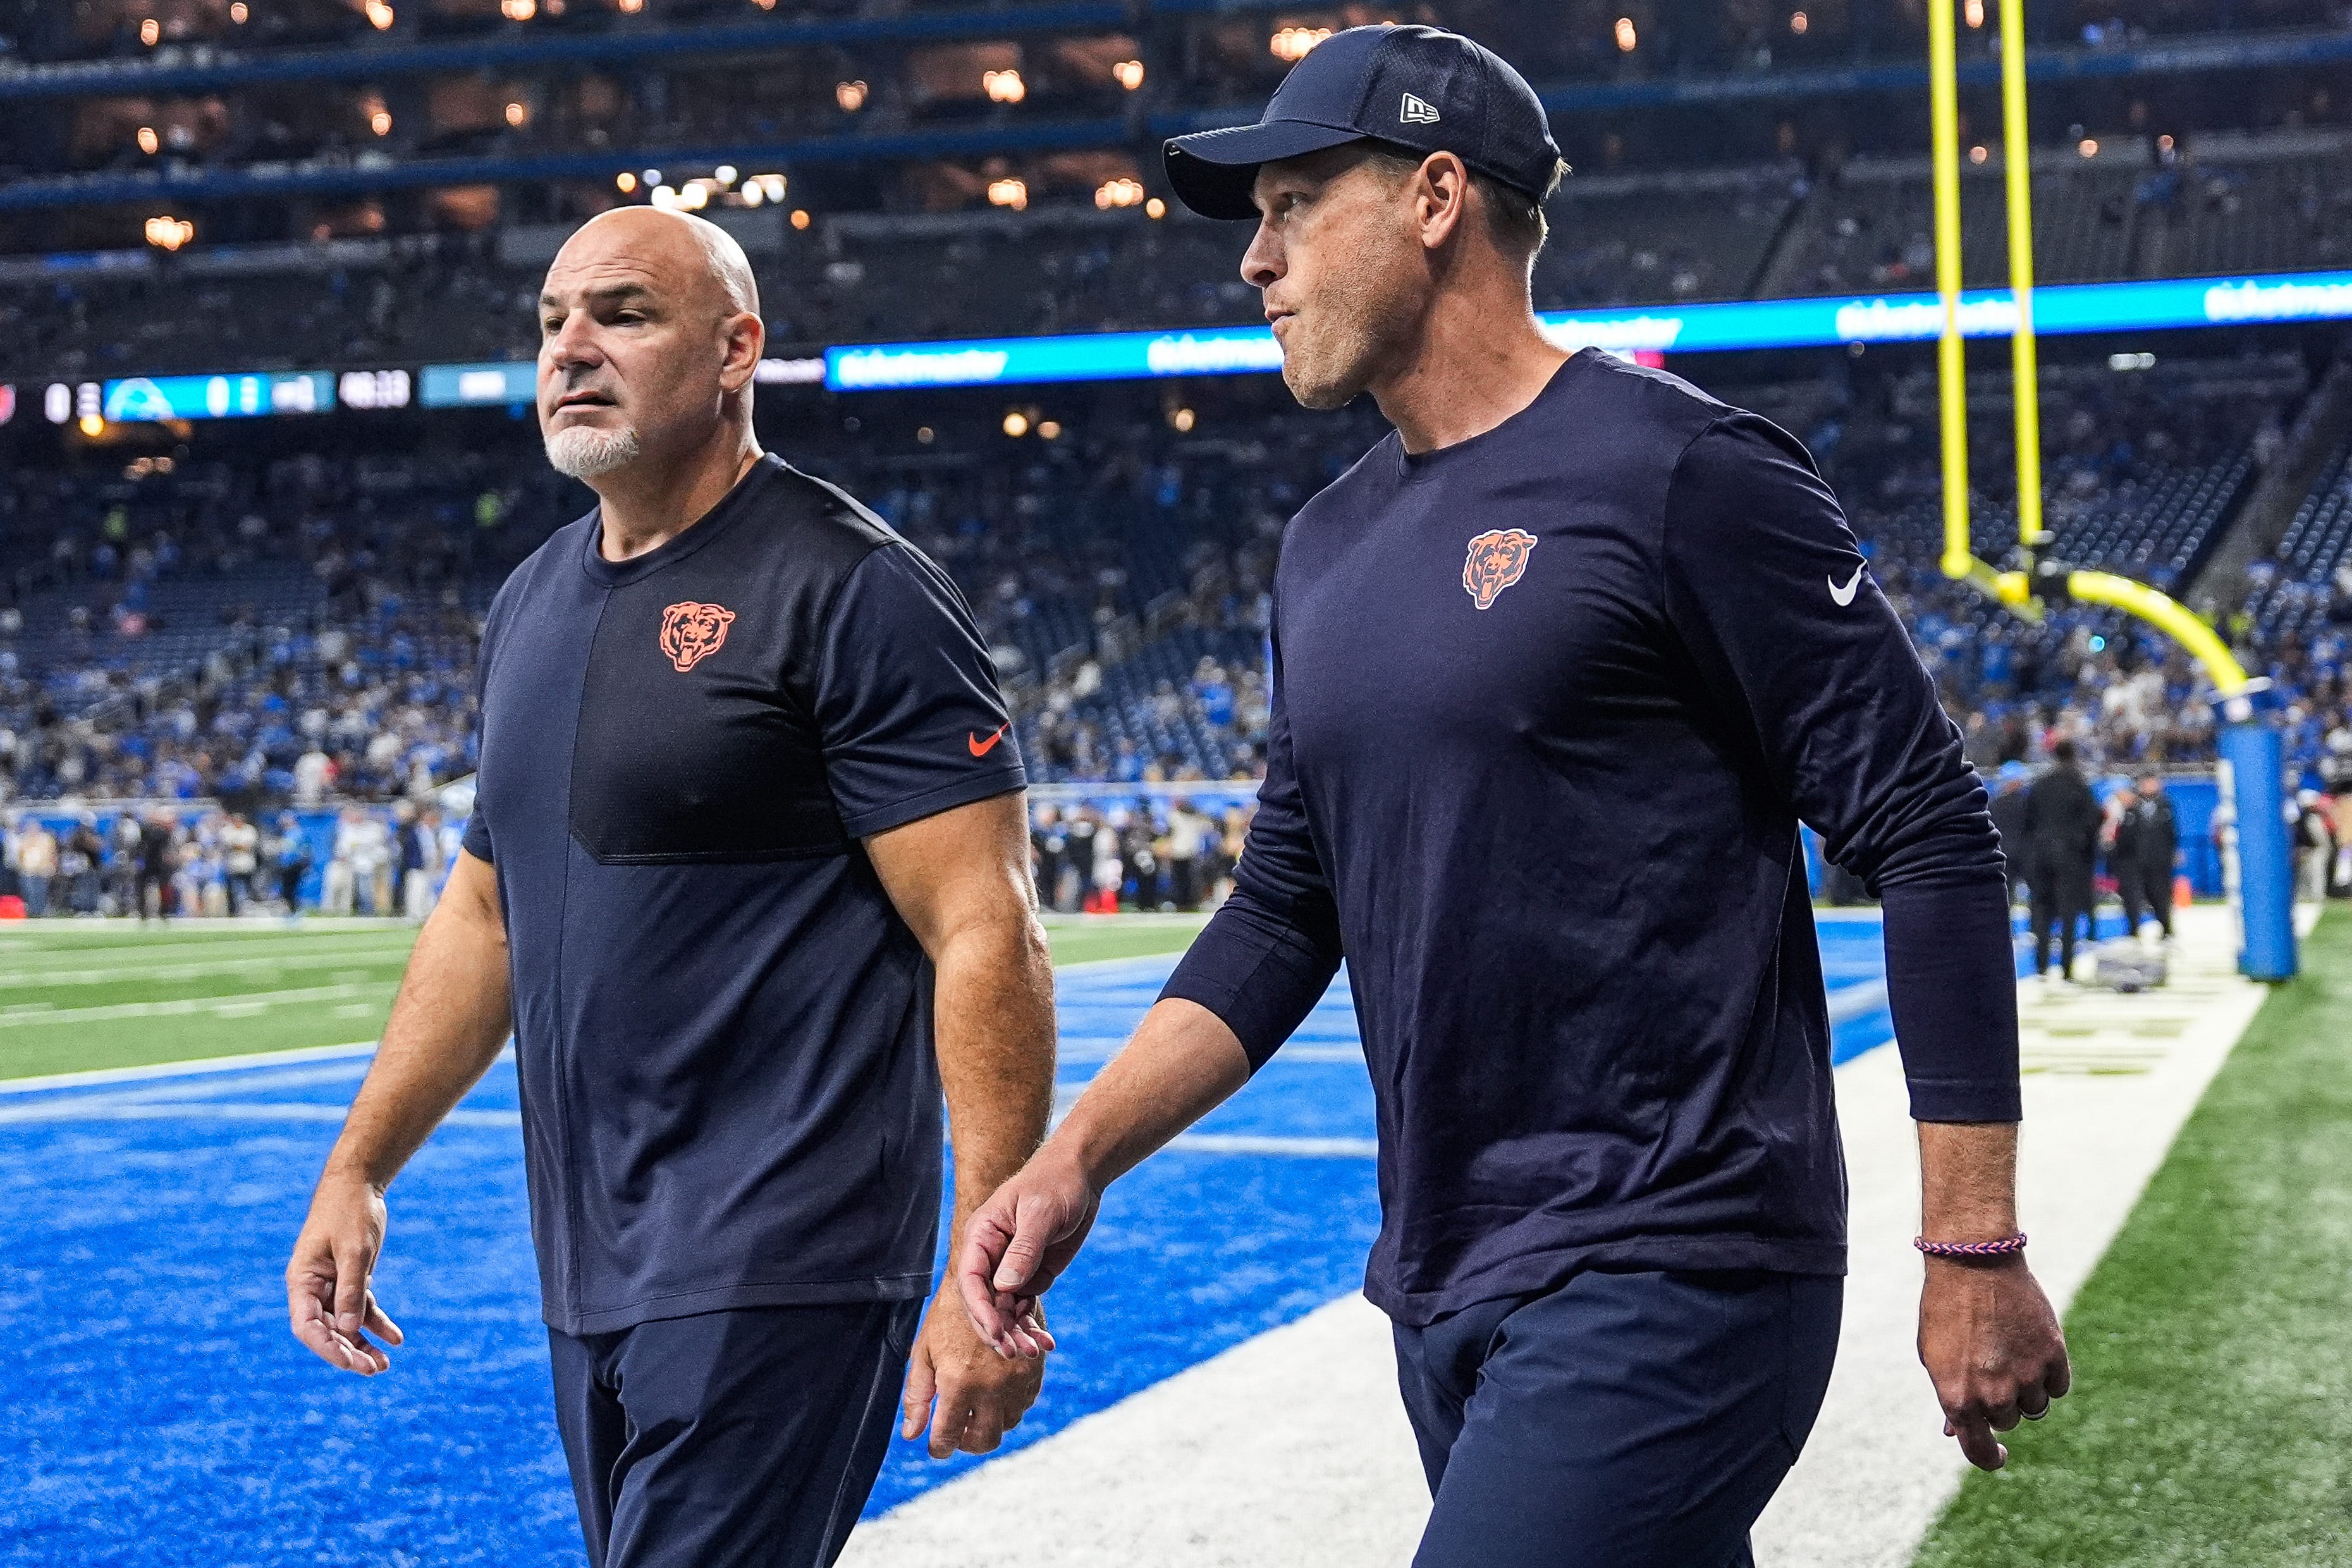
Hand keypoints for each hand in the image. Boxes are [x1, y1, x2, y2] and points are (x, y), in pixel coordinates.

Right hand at [286, 1172, 403, 1374]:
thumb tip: (347, 1330)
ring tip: (384, 1366)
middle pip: (326, 1331)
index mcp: (301, 1281)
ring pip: (344, 1324)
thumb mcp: (354, 1250)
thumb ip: (350, 1289)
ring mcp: (331, 1285)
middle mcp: (312, 1288)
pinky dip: (376, 1323)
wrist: (358, 1184)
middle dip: (348, 1352)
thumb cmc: (349, 1212)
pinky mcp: (351, 1279)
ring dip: (362, 1345)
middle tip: (374, 1369)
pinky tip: (395, 1339)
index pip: (307, 1327)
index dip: (327, 1348)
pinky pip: (361, 1308)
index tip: (352, 1362)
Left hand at [900, 1290, 1046, 1457]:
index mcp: (958, 1383)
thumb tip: (912, 1434)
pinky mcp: (1033, 1371)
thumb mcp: (924, 1352)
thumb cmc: (947, 1317)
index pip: (947, 1438)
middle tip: (957, 1432)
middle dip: (967, 1443)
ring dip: (989, 1424)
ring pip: (1006, 1425)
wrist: (986, 1280)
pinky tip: (993, 1393)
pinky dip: (1008, 1407)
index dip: (939, 1448)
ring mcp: (1016, 1379)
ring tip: (973, 1409)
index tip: (936, 1447)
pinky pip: (1023, 1405)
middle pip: (984, 1440)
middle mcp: (991, 1386)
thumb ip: (917, 1395)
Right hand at [956, 1148, 1100, 1357]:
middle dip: (997, 1330)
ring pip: (1004, 1311)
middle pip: (984, 1302)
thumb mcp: (1041, 1214)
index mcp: (982, 1236)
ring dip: (1015, 1334)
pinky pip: (1025, 1308)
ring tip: (1033, 1353)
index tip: (997, 1332)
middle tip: (1015, 1353)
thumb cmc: (1055, 1183)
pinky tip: (1046, 1344)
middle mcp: (991, 1256)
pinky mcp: (1030, 1276)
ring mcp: (1010, 1269)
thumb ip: (1023, 1250)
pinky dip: (1032, 1327)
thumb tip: (1004, 1288)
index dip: (980, 1309)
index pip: (971, 1279)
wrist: (1081, 1176)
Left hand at [1917, 1254, 2070, 1469]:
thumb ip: (1950, 1397)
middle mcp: (1994, 1395)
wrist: (1973, 1263)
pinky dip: (2049, 1376)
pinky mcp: (2053, 1356)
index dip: (1990, 1458)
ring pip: (2035, 1407)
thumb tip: (1955, 1432)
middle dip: (2000, 1403)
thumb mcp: (1934, 1356)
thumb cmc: (1946, 1310)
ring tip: (2010, 1354)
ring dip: (2026, 1390)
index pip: (1979, 1452)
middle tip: (1991, 1368)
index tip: (1998, 1455)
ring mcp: (2026, 1377)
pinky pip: (2058, 1386)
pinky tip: (2032, 1350)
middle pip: (2008, 1421)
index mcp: (1957, 1398)